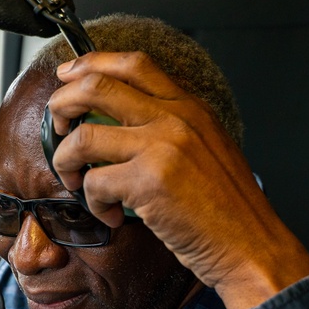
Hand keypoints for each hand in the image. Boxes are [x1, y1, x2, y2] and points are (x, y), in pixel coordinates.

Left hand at [46, 52, 308, 308]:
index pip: (133, 64)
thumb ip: (172, 128)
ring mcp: (163, 146)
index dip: (92, 63)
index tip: (67, 75)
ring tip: (75, 181)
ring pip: (83, 136)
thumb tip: (120, 124)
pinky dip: (93, 203)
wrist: (252, 246)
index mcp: (190, 107)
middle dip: (62, 103)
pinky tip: (110, 215)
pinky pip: (94, 183)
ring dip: (66, 160)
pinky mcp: (149, 181)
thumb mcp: (208, 149)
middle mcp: (176, 117)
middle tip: (56, 126)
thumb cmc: (229, 209)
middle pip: (97, 86)